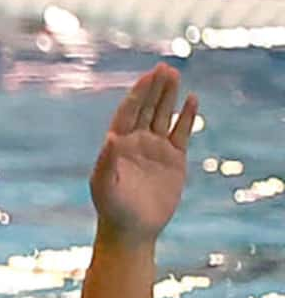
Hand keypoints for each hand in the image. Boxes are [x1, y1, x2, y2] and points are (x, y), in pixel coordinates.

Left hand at [90, 63, 197, 242]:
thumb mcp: (105, 186)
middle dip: (154, 89)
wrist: (132, 229)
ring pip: (164, 116)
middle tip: (164, 67)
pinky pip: (182, 133)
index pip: (128, 112)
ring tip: (175, 74)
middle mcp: (136, 142)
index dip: (137, 94)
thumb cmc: (112, 208)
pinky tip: (192, 99)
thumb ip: (107, 162)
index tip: (147, 77)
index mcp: (117, 144)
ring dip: (169, 96)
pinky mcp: (174, 159)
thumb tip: (111, 138)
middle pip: (146, 109)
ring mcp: (155, 149)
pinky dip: (187, 117)